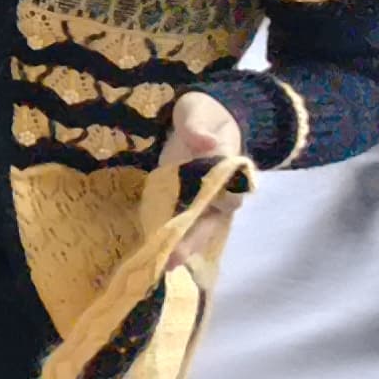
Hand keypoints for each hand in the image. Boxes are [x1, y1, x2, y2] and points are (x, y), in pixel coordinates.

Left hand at [162, 90, 247, 263]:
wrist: (199, 117)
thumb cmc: (204, 114)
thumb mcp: (200, 112)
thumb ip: (200, 127)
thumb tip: (207, 143)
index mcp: (229, 172)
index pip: (228, 194)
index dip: (216, 207)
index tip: (203, 217)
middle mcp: (218, 193)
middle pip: (210, 222)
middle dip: (193, 240)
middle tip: (173, 259)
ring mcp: (201, 201)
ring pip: (194, 229)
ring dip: (179, 246)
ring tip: (161, 265)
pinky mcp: (181, 202)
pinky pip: (176, 223)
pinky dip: (165, 237)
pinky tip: (149, 253)